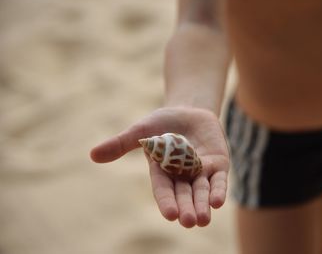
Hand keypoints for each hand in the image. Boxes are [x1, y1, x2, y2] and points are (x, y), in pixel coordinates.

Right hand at [90, 107, 229, 227]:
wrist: (188, 110)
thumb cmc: (161, 123)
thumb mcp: (140, 131)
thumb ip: (120, 144)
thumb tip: (92, 155)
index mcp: (162, 172)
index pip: (163, 190)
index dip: (167, 202)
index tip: (171, 215)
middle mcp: (181, 176)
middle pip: (184, 194)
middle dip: (187, 207)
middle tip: (188, 221)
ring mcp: (201, 171)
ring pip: (202, 191)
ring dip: (203, 204)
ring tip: (202, 219)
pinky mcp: (218, 164)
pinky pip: (219, 179)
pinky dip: (218, 190)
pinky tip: (218, 202)